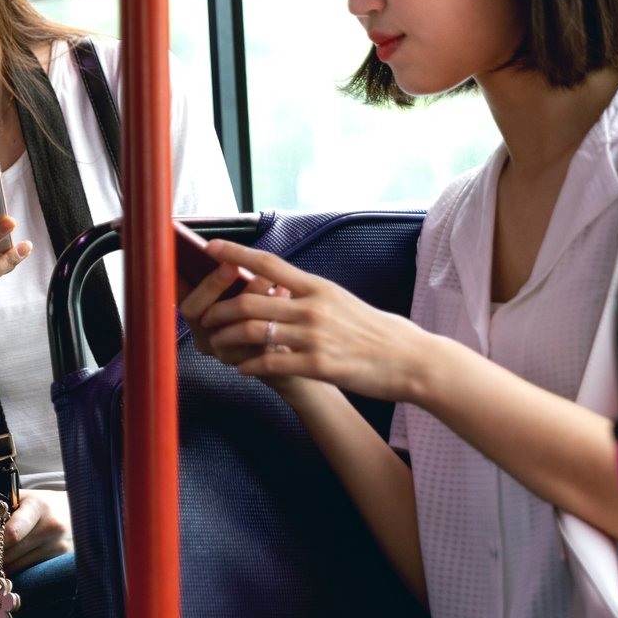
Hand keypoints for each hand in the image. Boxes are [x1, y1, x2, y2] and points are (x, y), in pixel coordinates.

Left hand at [0, 488, 70, 595]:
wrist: (82, 512)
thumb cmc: (43, 503)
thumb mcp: (24, 497)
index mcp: (38, 508)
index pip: (12, 532)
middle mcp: (48, 531)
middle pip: (7, 557)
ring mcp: (54, 552)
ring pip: (12, 571)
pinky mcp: (54, 566)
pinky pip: (21, 576)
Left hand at [196, 240, 436, 403]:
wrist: (411, 359)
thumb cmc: (377, 332)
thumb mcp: (342, 302)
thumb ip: (311, 296)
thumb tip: (284, 290)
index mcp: (318, 287)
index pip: (268, 263)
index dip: (235, 254)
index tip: (211, 247)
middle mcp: (313, 307)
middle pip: (249, 301)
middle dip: (219, 310)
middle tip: (205, 319)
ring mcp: (315, 336)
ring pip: (253, 332)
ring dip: (227, 340)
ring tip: (217, 345)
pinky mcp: (319, 365)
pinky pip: (271, 363)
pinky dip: (250, 366)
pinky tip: (243, 370)